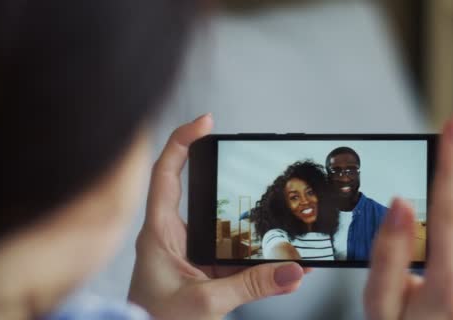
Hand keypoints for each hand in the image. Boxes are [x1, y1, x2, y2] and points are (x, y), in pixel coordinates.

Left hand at [128, 114, 305, 319]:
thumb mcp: (205, 303)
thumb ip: (250, 286)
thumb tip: (292, 271)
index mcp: (160, 233)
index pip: (166, 174)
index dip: (182, 141)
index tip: (206, 121)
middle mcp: (175, 237)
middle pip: (202, 193)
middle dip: (229, 179)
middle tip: (254, 165)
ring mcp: (191, 254)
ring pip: (225, 228)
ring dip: (254, 227)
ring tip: (281, 220)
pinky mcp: (205, 272)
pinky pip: (236, 257)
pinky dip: (259, 259)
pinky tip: (283, 265)